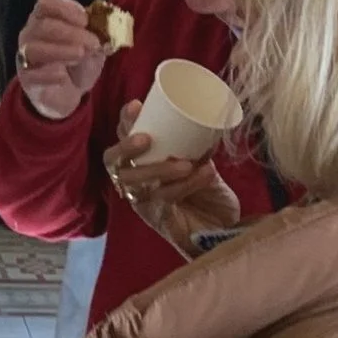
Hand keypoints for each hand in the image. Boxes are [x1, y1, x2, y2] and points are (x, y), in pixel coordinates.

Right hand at [14, 0, 109, 122]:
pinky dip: (48, 74)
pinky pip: (31, 74)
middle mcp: (31, 33)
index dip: (65, 7)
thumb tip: (104, 29)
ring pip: (34, 48)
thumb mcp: (94, 45)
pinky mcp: (26, 79)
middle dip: (70, 32)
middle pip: (43, 25)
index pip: (46, 2)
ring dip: (60, 50)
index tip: (85, 19)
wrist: (70, 92)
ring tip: (80, 55)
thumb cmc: (79, 61)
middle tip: (93, 42)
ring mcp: (25, 56)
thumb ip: (97, 34)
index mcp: (47, 17)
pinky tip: (63, 76)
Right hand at [104, 107, 239, 254]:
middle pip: (113, 161)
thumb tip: (209, 124)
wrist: (224, 232)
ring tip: (186, 163)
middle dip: (125, 147)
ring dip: (159, 169)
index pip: (122, 137)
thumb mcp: (205, 164)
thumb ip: (202, 149)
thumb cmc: (209, 196)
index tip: (137, 106)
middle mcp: (134, 180)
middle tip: (146, 139)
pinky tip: (205, 173)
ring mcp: (142, 201)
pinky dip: (186, 185)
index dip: (124, 122)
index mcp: (141, 161)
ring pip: (136, 181)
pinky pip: (163, 198)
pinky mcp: (156, 218)